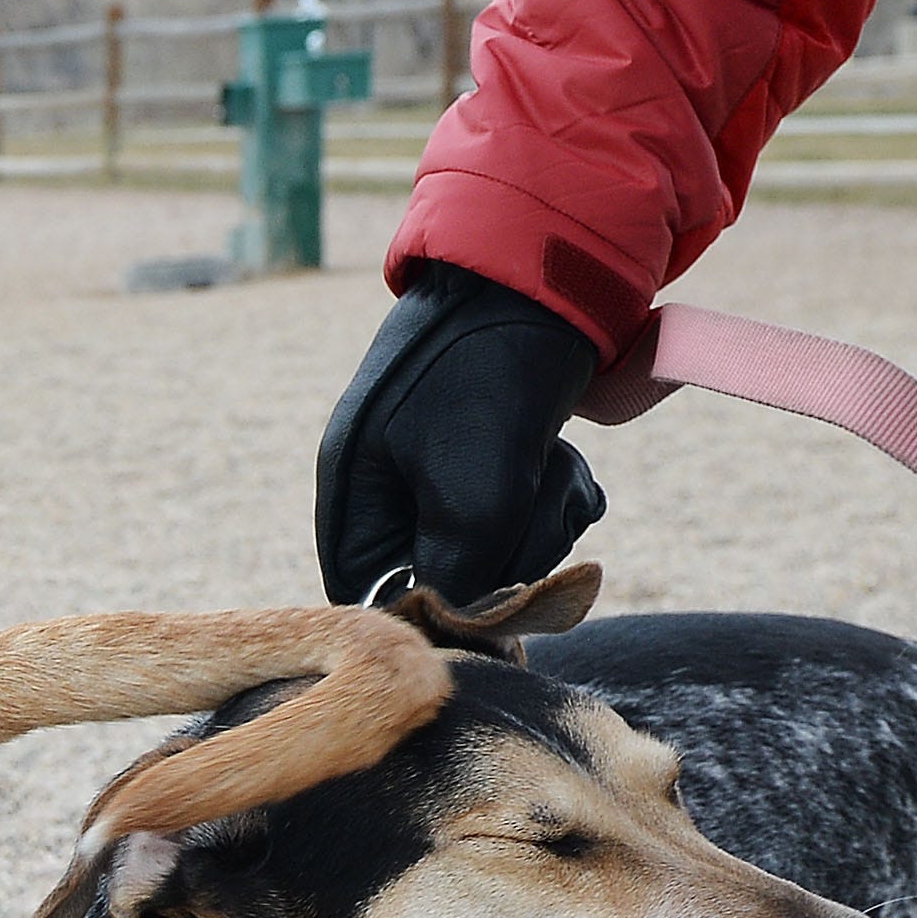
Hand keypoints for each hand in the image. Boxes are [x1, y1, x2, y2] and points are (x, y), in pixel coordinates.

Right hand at [314, 261, 611, 603]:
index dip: (429, 616)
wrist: (550, 274)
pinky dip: (556, 495)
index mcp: (353, 492)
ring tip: (549, 465)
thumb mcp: (472, 493)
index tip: (487, 610)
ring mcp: (442, 470)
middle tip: (527, 497)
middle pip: (444, 581)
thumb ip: (462, 579)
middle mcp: (388, 487)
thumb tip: (472, 643)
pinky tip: (563, 460)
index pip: (370, 599)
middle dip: (503, 553)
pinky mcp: (494, 457)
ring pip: (498, 552)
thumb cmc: (490, 377)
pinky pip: (528, 516)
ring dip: (540, 521)